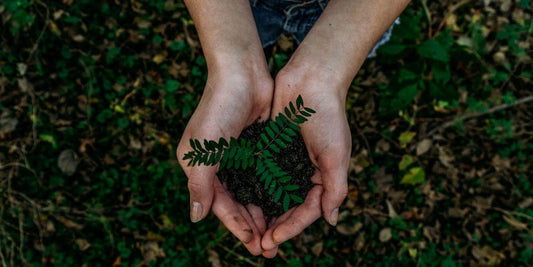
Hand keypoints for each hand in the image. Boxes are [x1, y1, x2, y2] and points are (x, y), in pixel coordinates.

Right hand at [177, 69, 272, 255]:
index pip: (219, 204)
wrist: (242, 73)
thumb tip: (196, 218)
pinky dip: (272, 192)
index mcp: (200, 167)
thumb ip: (200, 185)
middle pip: (237, 203)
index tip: (253, 243)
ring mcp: (238, 156)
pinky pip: (265, 176)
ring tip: (278, 233)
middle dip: (252, 226)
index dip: (236, 225)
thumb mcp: (204, 150)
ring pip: (252, 193)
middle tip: (269, 248)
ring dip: (264, 213)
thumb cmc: (218, 109)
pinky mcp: (257, 147)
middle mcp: (218, 165)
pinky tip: (285, 206)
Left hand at [260, 66, 350, 257]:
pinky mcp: (270, 149)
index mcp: (323, 177)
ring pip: (272, 195)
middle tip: (259, 246)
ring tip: (248, 231)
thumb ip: (335, 188)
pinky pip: (260, 174)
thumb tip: (331, 221)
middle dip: (275, 227)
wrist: (311, 79)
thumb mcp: (336, 154)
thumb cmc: (328, 116)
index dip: (291, 228)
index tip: (273, 240)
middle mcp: (304, 172)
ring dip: (262, 214)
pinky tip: (240, 202)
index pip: (307, 211)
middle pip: (288, 208)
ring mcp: (286, 161)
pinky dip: (253, 189)